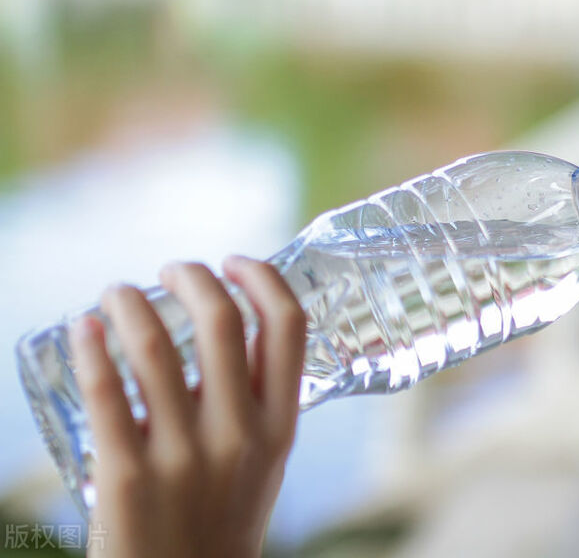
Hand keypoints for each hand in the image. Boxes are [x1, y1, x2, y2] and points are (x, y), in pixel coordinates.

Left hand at [68, 256, 307, 557]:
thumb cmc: (221, 524)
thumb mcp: (264, 463)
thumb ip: (256, 405)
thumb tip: (227, 330)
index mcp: (280, 426)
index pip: (287, 326)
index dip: (260, 277)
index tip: (233, 262)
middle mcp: (238, 434)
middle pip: (221, 321)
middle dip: (192, 277)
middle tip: (170, 271)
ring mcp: (183, 455)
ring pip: (155, 347)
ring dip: (130, 302)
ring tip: (117, 294)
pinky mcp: (127, 476)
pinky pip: (104, 393)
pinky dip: (91, 347)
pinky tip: (84, 329)